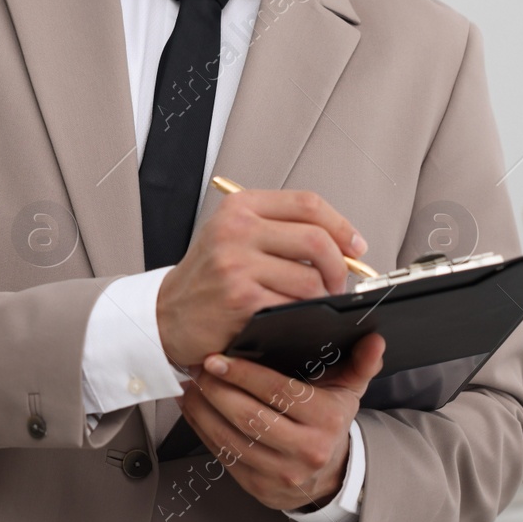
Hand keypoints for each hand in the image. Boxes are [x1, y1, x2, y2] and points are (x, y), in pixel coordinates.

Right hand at [157, 189, 366, 366]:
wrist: (167, 314)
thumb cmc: (208, 276)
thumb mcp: (234, 234)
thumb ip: (280, 229)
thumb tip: (342, 243)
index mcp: (241, 207)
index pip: (307, 204)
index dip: (341, 225)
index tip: (355, 246)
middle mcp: (237, 230)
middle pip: (315, 239)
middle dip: (339, 265)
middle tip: (340, 281)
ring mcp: (237, 266)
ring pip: (310, 279)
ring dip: (325, 296)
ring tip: (319, 303)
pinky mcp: (241, 301)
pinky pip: (294, 307)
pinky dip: (306, 315)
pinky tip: (300, 317)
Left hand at [178, 333, 385, 510]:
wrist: (329, 476)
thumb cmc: (331, 421)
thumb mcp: (349, 390)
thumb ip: (359, 361)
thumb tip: (374, 338)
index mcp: (327, 419)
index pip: (280, 392)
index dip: (245, 374)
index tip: (218, 358)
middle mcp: (306, 449)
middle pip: (251, 416)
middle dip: (218, 389)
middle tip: (198, 367)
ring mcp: (280, 472)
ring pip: (232, 438)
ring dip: (203, 409)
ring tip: (190, 385)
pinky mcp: (257, 486)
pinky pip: (223, 455)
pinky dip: (202, 429)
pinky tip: (193, 408)